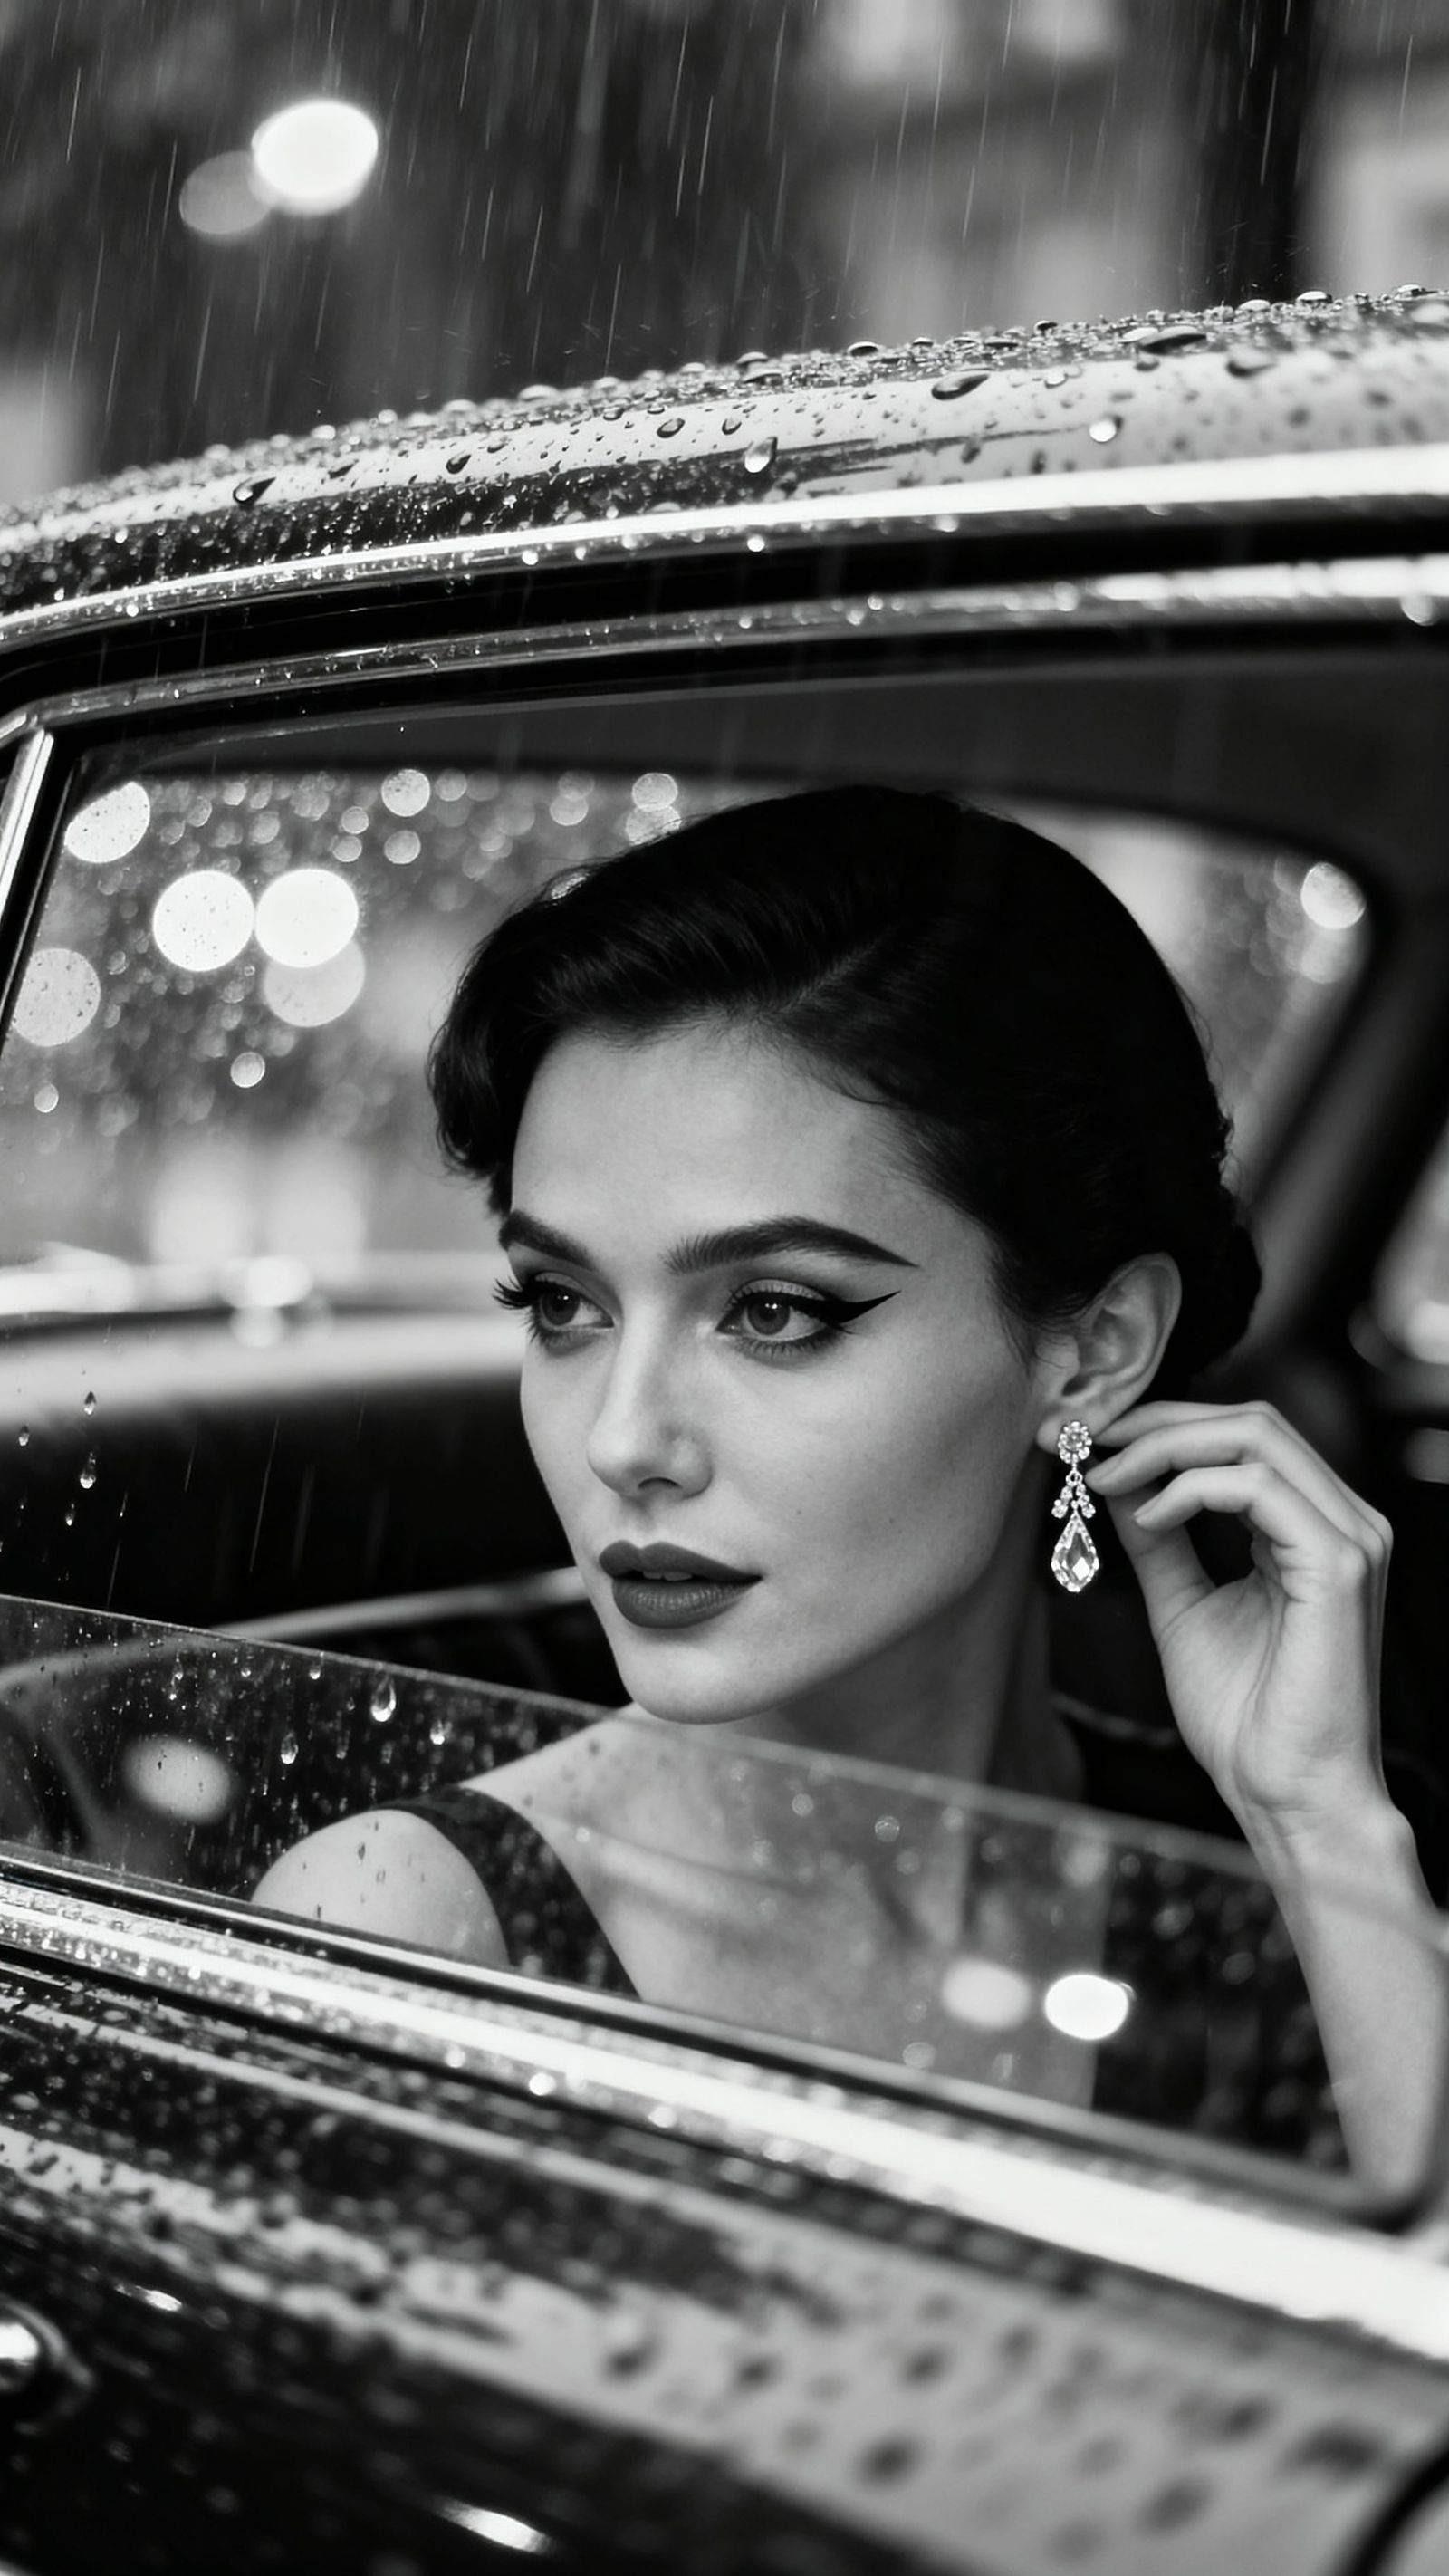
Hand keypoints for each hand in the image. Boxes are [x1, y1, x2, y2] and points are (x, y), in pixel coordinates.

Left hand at [1086, 1400, 1392, 1850]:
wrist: (1286, 1795)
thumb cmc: (1245, 1719)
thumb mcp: (1184, 1606)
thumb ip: (1159, 1541)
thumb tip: (1116, 1479)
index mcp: (1314, 1529)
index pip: (1243, 1437)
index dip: (1163, 1425)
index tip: (1089, 1439)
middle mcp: (1343, 1521)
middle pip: (1250, 1421)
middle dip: (1157, 1421)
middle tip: (1084, 1440)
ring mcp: (1350, 1539)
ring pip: (1254, 1437)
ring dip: (1163, 1447)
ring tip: (1103, 1477)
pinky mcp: (1339, 1565)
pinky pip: (1257, 1487)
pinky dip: (1189, 1489)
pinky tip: (1146, 1517)